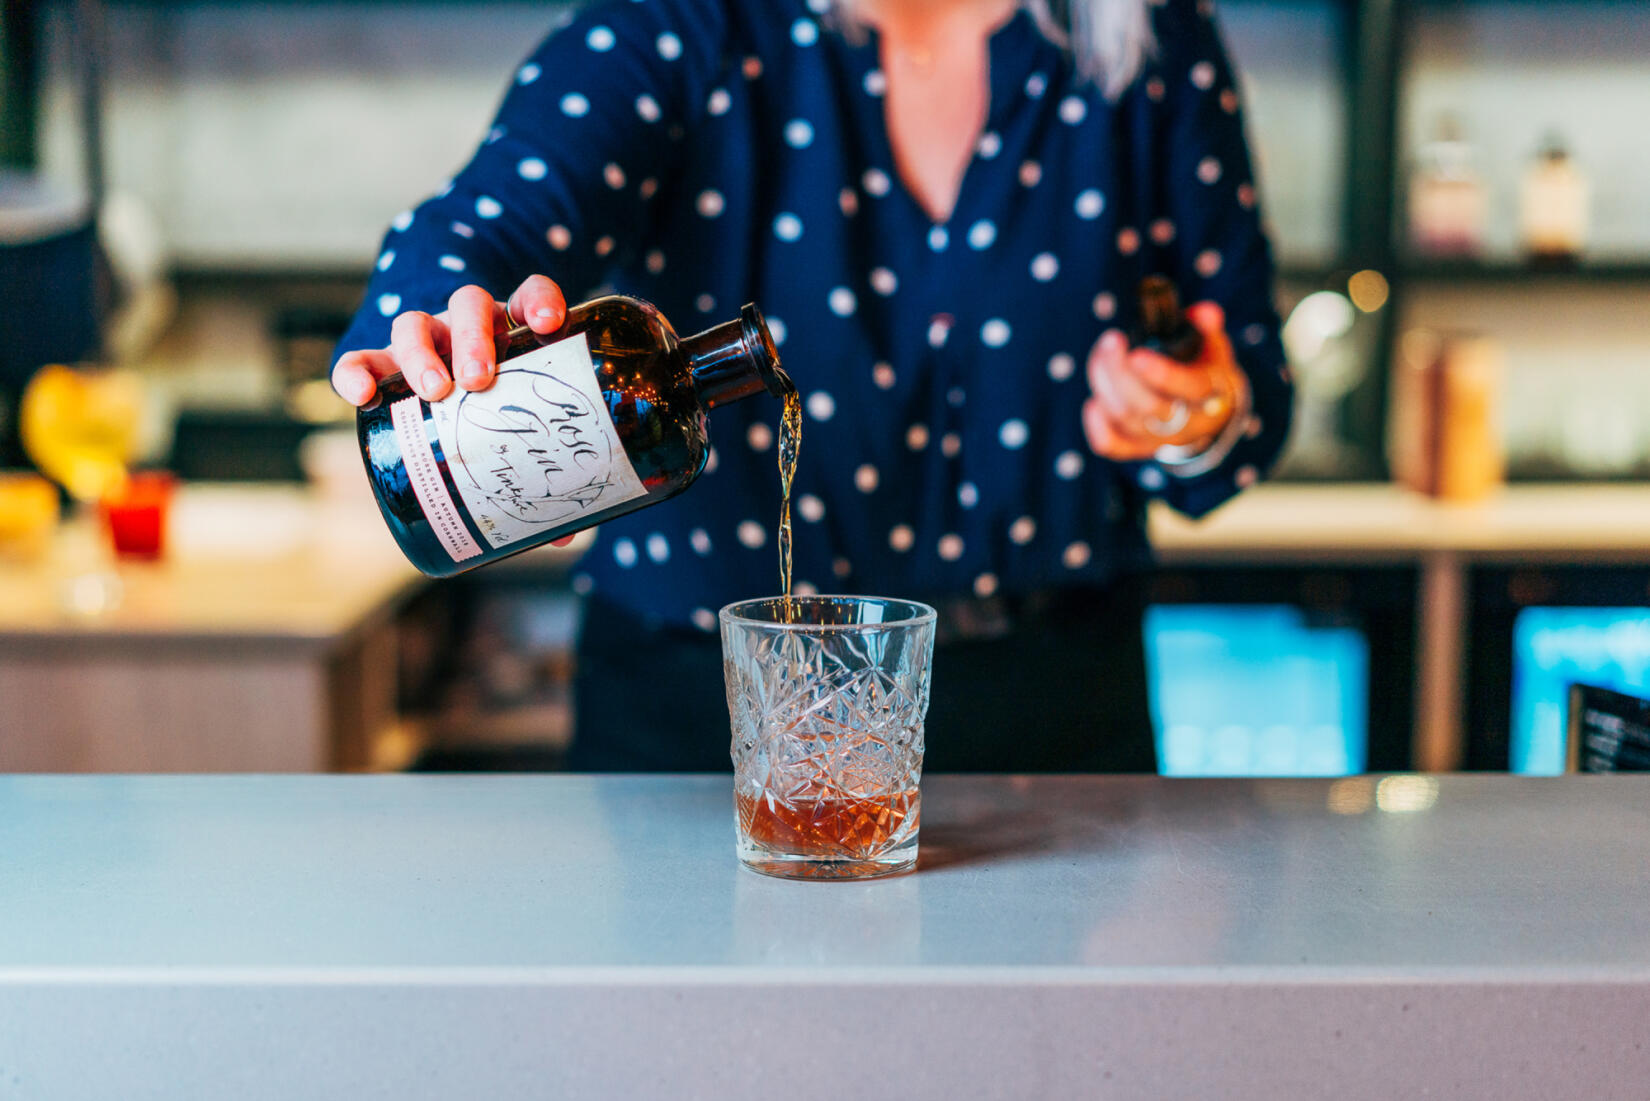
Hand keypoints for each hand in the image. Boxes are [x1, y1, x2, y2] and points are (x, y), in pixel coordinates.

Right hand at [334, 274, 576, 544]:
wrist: (450, 404)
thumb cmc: (499, 419)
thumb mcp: (522, 435)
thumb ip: (543, 473)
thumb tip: (566, 535)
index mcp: (512, 331)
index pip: (528, 297)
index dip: (539, 301)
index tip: (548, 322)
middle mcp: (466, 327)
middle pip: (468, 307)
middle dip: (473, 340)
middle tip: (480, 380)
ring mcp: (422, 342)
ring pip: (414, 325)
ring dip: (422, 355)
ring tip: (436, 392)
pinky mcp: (380, 364)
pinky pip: (360, 361)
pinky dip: (355, 373)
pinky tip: (361, 396)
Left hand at [1082, 301, 1249, 461]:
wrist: (1209, 414)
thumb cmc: (1204, 370)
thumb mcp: (1213, 346)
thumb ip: (1207, 326)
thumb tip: (1202, 313)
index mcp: (1209, 393)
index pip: (1188, 388)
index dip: (1161, 374)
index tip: (1136, 354)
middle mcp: (1186, 422)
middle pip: (1148, 406)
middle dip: (1120, 372)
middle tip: (1110, 340)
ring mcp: (1161, 439)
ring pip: (1125, 420)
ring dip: (1104, 385)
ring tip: (1101, 354)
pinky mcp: (1138, 449)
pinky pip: (1112, 446)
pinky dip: (1096, 426)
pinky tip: (1092, 403)